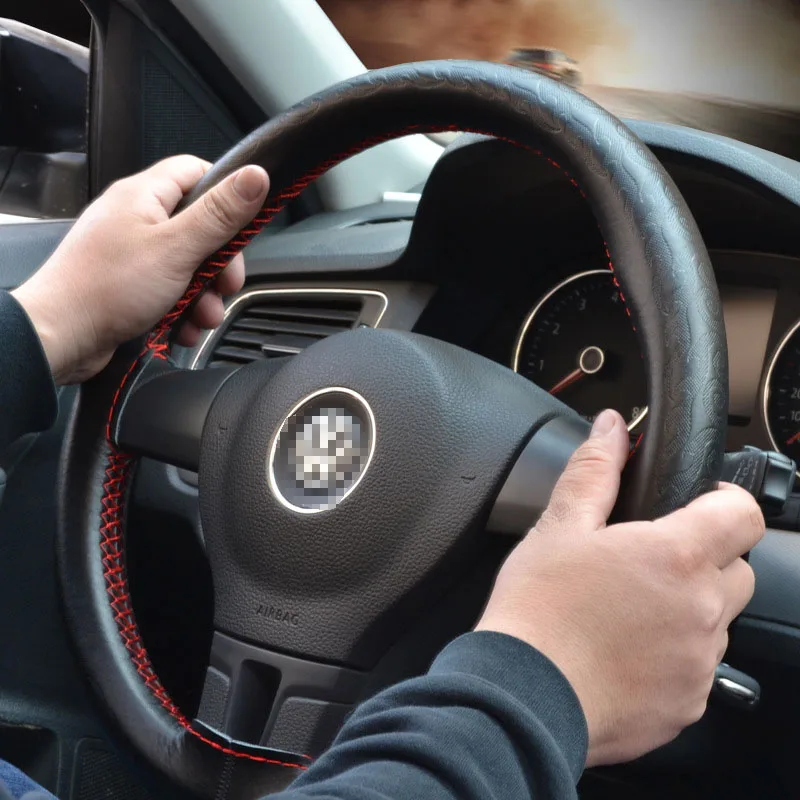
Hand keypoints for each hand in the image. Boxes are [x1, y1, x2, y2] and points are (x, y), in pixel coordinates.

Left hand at [11, 155, 269, 383]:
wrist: (60, 337)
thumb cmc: (107, 288)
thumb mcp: (177, 248)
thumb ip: (219, 214)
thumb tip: (256, 176)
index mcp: (144, 195)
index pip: (196, 173)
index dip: (226, 195)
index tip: (244, 226)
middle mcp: (136, 218)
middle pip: (199, 227)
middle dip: (219, 263)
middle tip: (225, 286)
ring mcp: (132, 252)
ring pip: (189, 265)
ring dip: (204, 295)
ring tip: (201, 317)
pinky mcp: (130, 284)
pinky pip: (170, 289)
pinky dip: (183, 310)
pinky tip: (181, 327)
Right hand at [475, 409, 764, 766]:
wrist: (523, 698)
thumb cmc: (538, 610)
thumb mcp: (559, 527)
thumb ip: (594, 471)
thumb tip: (611, 427)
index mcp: (676, 556)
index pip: (743, 514)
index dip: (723, 500)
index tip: (696, 506)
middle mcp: (702, 610)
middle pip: (738, 570)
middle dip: (705, 559)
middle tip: (649, 563)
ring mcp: (699, 663)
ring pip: (718, 622)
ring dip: (688, 610)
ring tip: (628, 612)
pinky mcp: (688, 705)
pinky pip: (698, 669)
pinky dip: (673, 656)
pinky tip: (624, 652)